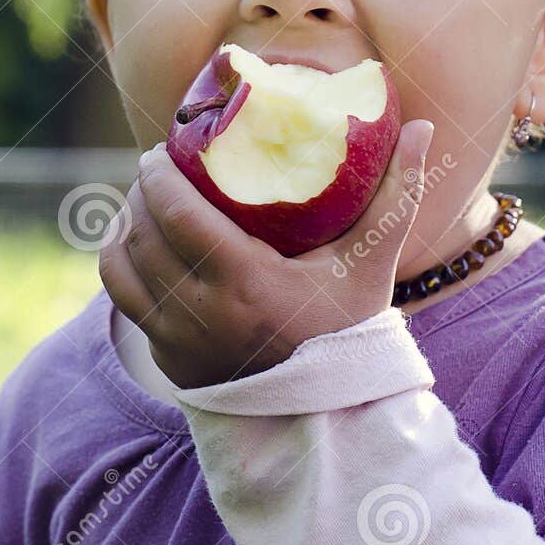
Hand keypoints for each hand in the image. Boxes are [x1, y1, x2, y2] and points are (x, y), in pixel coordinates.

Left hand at [98, 119, 435, 389]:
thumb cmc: (348, 332)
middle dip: (138, 193)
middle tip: (152, 168)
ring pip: (123, 267)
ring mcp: (177, 339)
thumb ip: (396, 195)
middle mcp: (202, 312)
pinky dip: (120, 266)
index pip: (177, 214)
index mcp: (246, 282)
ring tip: (139, 203)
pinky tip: (133, 245)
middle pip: (143, 234)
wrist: (326, 417)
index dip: (156, 176)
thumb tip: (424, 128)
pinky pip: (124, 301)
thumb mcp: (371, 263)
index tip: (159, 151)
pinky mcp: (166, 358)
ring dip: (123, 227)